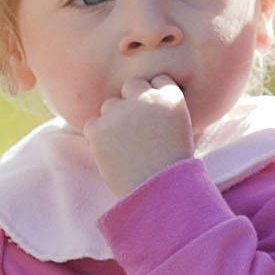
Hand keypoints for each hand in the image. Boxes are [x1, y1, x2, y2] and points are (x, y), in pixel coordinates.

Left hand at [87, 74, 195, 194]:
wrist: (158, 194)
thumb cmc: (172, 168)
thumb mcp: (181, 132)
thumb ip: (164, 111)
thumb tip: (145, 103)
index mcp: (172, 98)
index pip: (158, 81)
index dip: (154, 99)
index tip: (155, 117)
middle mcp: (146, 98)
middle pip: (132, 86)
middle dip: (132, 103)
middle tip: (137, 131)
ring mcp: (121, 111)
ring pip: (110, 105)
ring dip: (114, 121)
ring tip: (127, 148)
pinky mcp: (99, 128)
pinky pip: (92, 124)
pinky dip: (99, 137)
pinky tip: (114, 154)